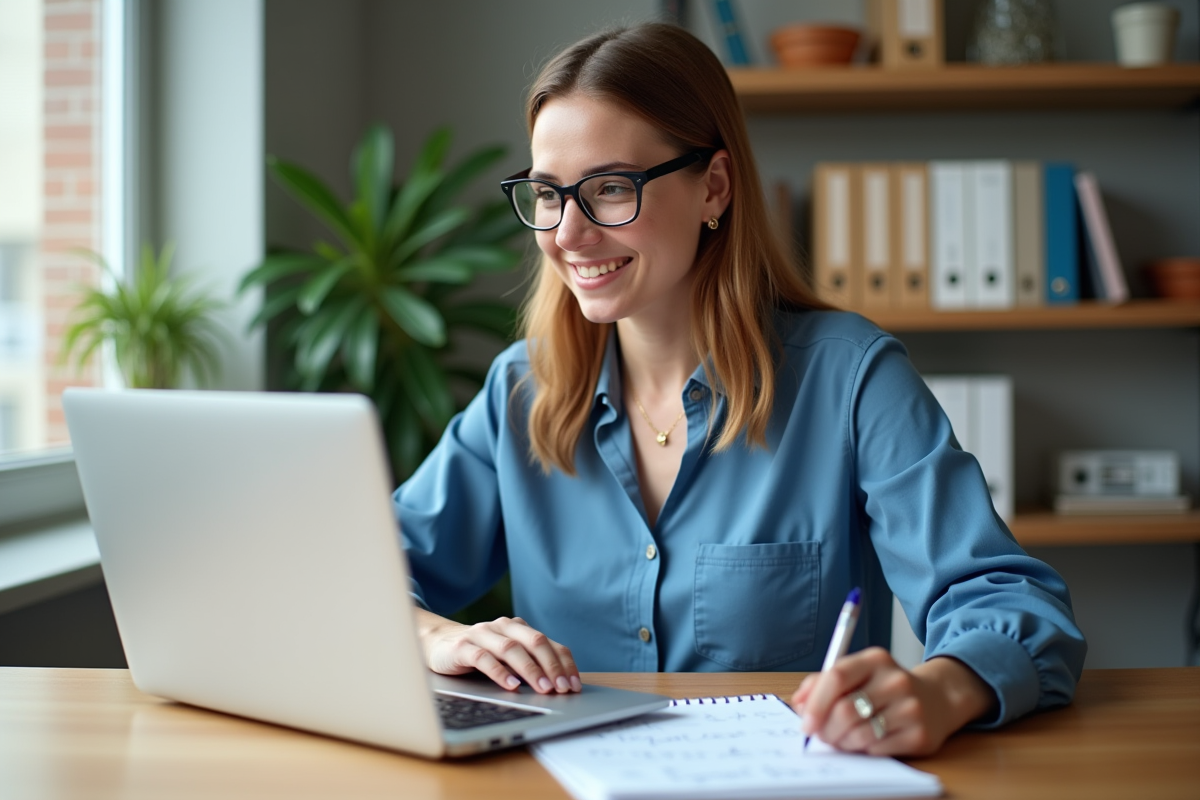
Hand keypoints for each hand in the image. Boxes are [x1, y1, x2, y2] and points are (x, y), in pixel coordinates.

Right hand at [414, 608, 581, 694]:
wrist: (437, 643)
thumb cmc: (479, 653)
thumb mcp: (507, 656)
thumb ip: (528, 663)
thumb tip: (557, 686)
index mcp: (518, 628)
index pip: (550, 643)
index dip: (565, 664)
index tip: (574, 685)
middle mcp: (503, 626)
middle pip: (535, 642)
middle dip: (552, 666)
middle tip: (563, 688)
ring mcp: (482, 634)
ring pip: (511, 649)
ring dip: (530, 669)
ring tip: (543, 688)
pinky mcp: (462, 647)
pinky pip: (483, 658)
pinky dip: (499, 672)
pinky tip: (511, 686)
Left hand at [790, 648, 996, 756]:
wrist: (937, 699)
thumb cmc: (884, 687)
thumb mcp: (857, 674)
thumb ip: (822, 683)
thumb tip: (798, 704)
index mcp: (875, 660)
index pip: (837, 677)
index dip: (816, 703)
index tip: (805, 723)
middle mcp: (896, 681)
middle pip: (845, 710)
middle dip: (826, 729)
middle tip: (821, 736)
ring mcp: (911, 708)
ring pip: (859, 734)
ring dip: (842, 742)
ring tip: (841, 739)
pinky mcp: (920, 734)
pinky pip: (877, 749)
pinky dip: (863, 750)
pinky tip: (865, 742)